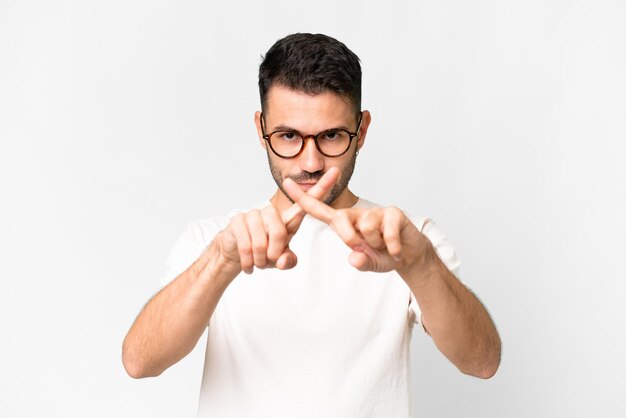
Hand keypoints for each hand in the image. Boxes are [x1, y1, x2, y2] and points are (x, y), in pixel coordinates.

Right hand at [216, 167, 340, 274]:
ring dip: (260, 259)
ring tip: (258, 262)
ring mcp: (254, 214)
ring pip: (261, 241)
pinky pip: (246, 245)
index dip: (321, 188)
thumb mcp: (279, 260)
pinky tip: (248, 264)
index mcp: (288, 220)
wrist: (235, 253)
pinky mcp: (238, 220)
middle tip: (269, 261)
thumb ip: (288, 261)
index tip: (336, 172)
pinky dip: (248, 260)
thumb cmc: (262, 253)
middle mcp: (272, 213)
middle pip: (280, 232)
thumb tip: (283, 260)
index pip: (307, 202)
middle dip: (274, 253)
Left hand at [282, 178, 433, 273]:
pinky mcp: (392, 212)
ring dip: (376, 245)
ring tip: (384, 246)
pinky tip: (395, 249)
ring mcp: (375, 211)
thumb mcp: (369, 263)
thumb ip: (360, 263)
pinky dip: (391, 246)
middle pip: (340, 219)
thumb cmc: (383, 255)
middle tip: (363, 247)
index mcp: (344, 224)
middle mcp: (357, 214)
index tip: (286, 183)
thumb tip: (354, 258)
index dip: (303, 198)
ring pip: (366, 228)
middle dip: (349, 238)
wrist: (410, 254)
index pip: (319, 210)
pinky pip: (386, 231)